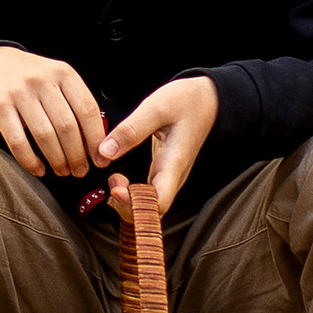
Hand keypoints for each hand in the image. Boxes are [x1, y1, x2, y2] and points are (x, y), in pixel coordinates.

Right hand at [0, 45, 106, 180]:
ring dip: (57, 160)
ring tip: (62, 171)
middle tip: (80, 170)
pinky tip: (39, 169)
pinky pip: (18, 141)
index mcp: (63, 72)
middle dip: (77, 155)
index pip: (87, 110)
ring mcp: (19, 92)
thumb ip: (76, 104)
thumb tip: (97, 143)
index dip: (96, 139)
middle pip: (67, 126)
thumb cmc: (33, 80)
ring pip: (45, 135)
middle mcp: (42, 80)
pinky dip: (30, 160)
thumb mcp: (58, 80)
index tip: (100, 159)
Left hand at [100, 73, 219, 214]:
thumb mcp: (156, 107)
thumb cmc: (186, 102)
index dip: (135, 204)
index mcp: (174, 163)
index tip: (117, 190)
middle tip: (112, 182)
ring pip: (149, 205)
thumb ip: (131, 130)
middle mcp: (173, 177)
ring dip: (127, 200)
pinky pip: (148, 195)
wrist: (208, 101)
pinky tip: (117, 180)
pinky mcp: (163, 174)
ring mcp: (169, 177)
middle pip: (152, 210)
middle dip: (126, 206)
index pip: (158, 201)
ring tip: (113, 179)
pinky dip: (130, 194)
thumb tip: (104, 152)